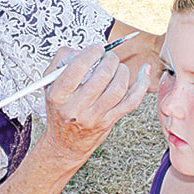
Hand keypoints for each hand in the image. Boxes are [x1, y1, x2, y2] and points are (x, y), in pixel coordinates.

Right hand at [42, 45, 150, 163]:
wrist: (65, 144)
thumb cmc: (58, 109)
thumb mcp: (49, 84)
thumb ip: (61, 60)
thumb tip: (82, 49)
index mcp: (58, 95)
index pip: (77, 67)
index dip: (91, 53)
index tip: (96, 49)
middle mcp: (76, 107)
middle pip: (102, 76)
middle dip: (110, 60)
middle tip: (109, 57)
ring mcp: (94, 116)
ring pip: (118, 88)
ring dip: (122, 71)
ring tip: (118, 66)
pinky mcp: (109, 122)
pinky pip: (131, 101)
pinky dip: (141, 84)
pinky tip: (144, 72)